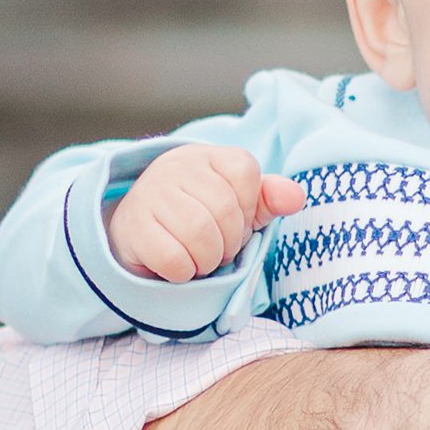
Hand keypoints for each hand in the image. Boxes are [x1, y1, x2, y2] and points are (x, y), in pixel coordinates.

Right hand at [105, 141, 304, 283]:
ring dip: (208, 259)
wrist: (138, 229)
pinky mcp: (133, 226)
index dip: (249, 210)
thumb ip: (269, 199)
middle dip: (230, 242)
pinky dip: (184, 272)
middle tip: (219, 249)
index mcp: (208, 156)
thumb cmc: (198, 215)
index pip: (246, 175)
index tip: (235, 222)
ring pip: (199, 234)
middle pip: (224, 210)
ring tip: (201, 259)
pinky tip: (179, 266)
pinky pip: (173, 258)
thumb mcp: (238, 204)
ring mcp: (150, 193)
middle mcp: (176, 167)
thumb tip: (297, 197)